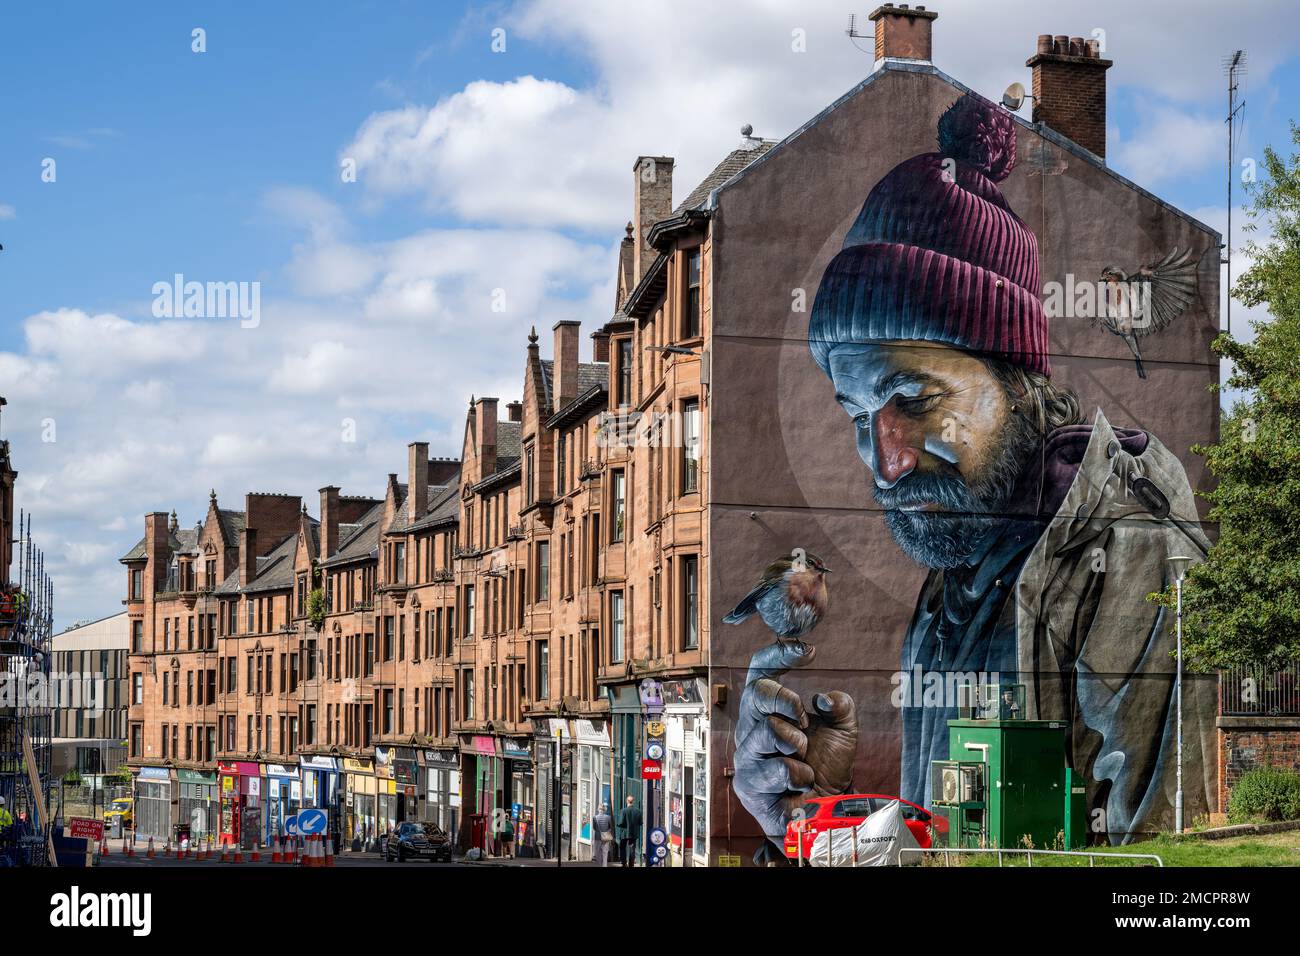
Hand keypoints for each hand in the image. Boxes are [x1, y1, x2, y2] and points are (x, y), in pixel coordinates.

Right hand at [732, 642, 857, 858]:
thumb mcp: (842, 731)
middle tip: (804, 722)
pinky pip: (777, 771)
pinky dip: (800, 776)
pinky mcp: (750, 788)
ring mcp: (746, 759)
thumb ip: (840, 707)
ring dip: (797, 745)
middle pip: (757, 697)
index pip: (760, 674)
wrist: (825, 811)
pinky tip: (802, 784)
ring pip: (767, 732)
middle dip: (789, 706)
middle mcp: (749, 731)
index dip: (776, 656)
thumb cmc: (825, 765)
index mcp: (766, 712)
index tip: (807, 651)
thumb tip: (824, 699)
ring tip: (805, 760)